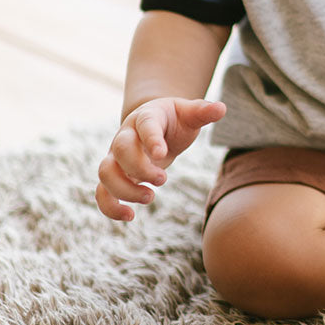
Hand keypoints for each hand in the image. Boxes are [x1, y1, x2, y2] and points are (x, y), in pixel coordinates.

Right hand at [95, 97, 225, 220]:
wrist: (155, 125)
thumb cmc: (175, 120)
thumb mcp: (190, 114)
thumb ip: (203, 111)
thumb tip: (222, 108)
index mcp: (146, 117)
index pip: (145, 125)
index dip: (152, 139)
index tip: (163, 154)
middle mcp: (125, 135)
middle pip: (120, 150)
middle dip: (140, 168)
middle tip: (163, 179)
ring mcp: (116, 156)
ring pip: (105, 172)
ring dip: (124, 189)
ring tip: (150, 197)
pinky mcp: (115, 175)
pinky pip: (102, 192)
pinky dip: (110, 207)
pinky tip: (130, 216)